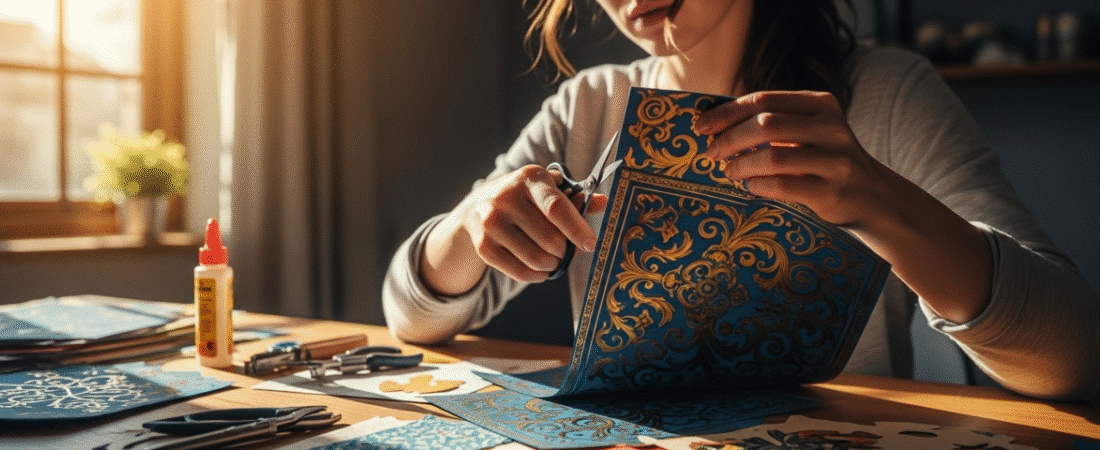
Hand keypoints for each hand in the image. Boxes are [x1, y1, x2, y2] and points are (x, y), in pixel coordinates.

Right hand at [452, 164, 605, 283]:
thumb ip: (575, 198)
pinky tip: (540, 270)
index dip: (576, 228)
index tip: (590, 244)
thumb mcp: (547, 189)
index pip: (555, 207)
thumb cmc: (524, 197)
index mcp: (528, 178)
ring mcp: (491, 222)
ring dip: (552, 265)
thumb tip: (603, 203)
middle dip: (565, 250)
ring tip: (553, 259)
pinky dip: (537, 276)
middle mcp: (505, 197)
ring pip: (536, 259)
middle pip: (550, 239)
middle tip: (566, 250)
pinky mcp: (483, 246)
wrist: (477, 206)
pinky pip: (520, 273)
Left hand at [694, 90, 895, 227]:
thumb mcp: (807, 132)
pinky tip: (749, 187)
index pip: (764, 100)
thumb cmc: (824, 160)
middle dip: (730, 139)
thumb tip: (713, 123)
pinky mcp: (832, 191)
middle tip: (711, 152)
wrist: (872, 196)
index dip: (727, 112)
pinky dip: (758, 185)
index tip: (701, 126)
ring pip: (773, 156)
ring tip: (727, 172)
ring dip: (741, 165)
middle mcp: (831, 127)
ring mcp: (835, 159)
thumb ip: (772, 122)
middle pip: (766, 124)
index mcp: (821, 104)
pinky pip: (784, 185)